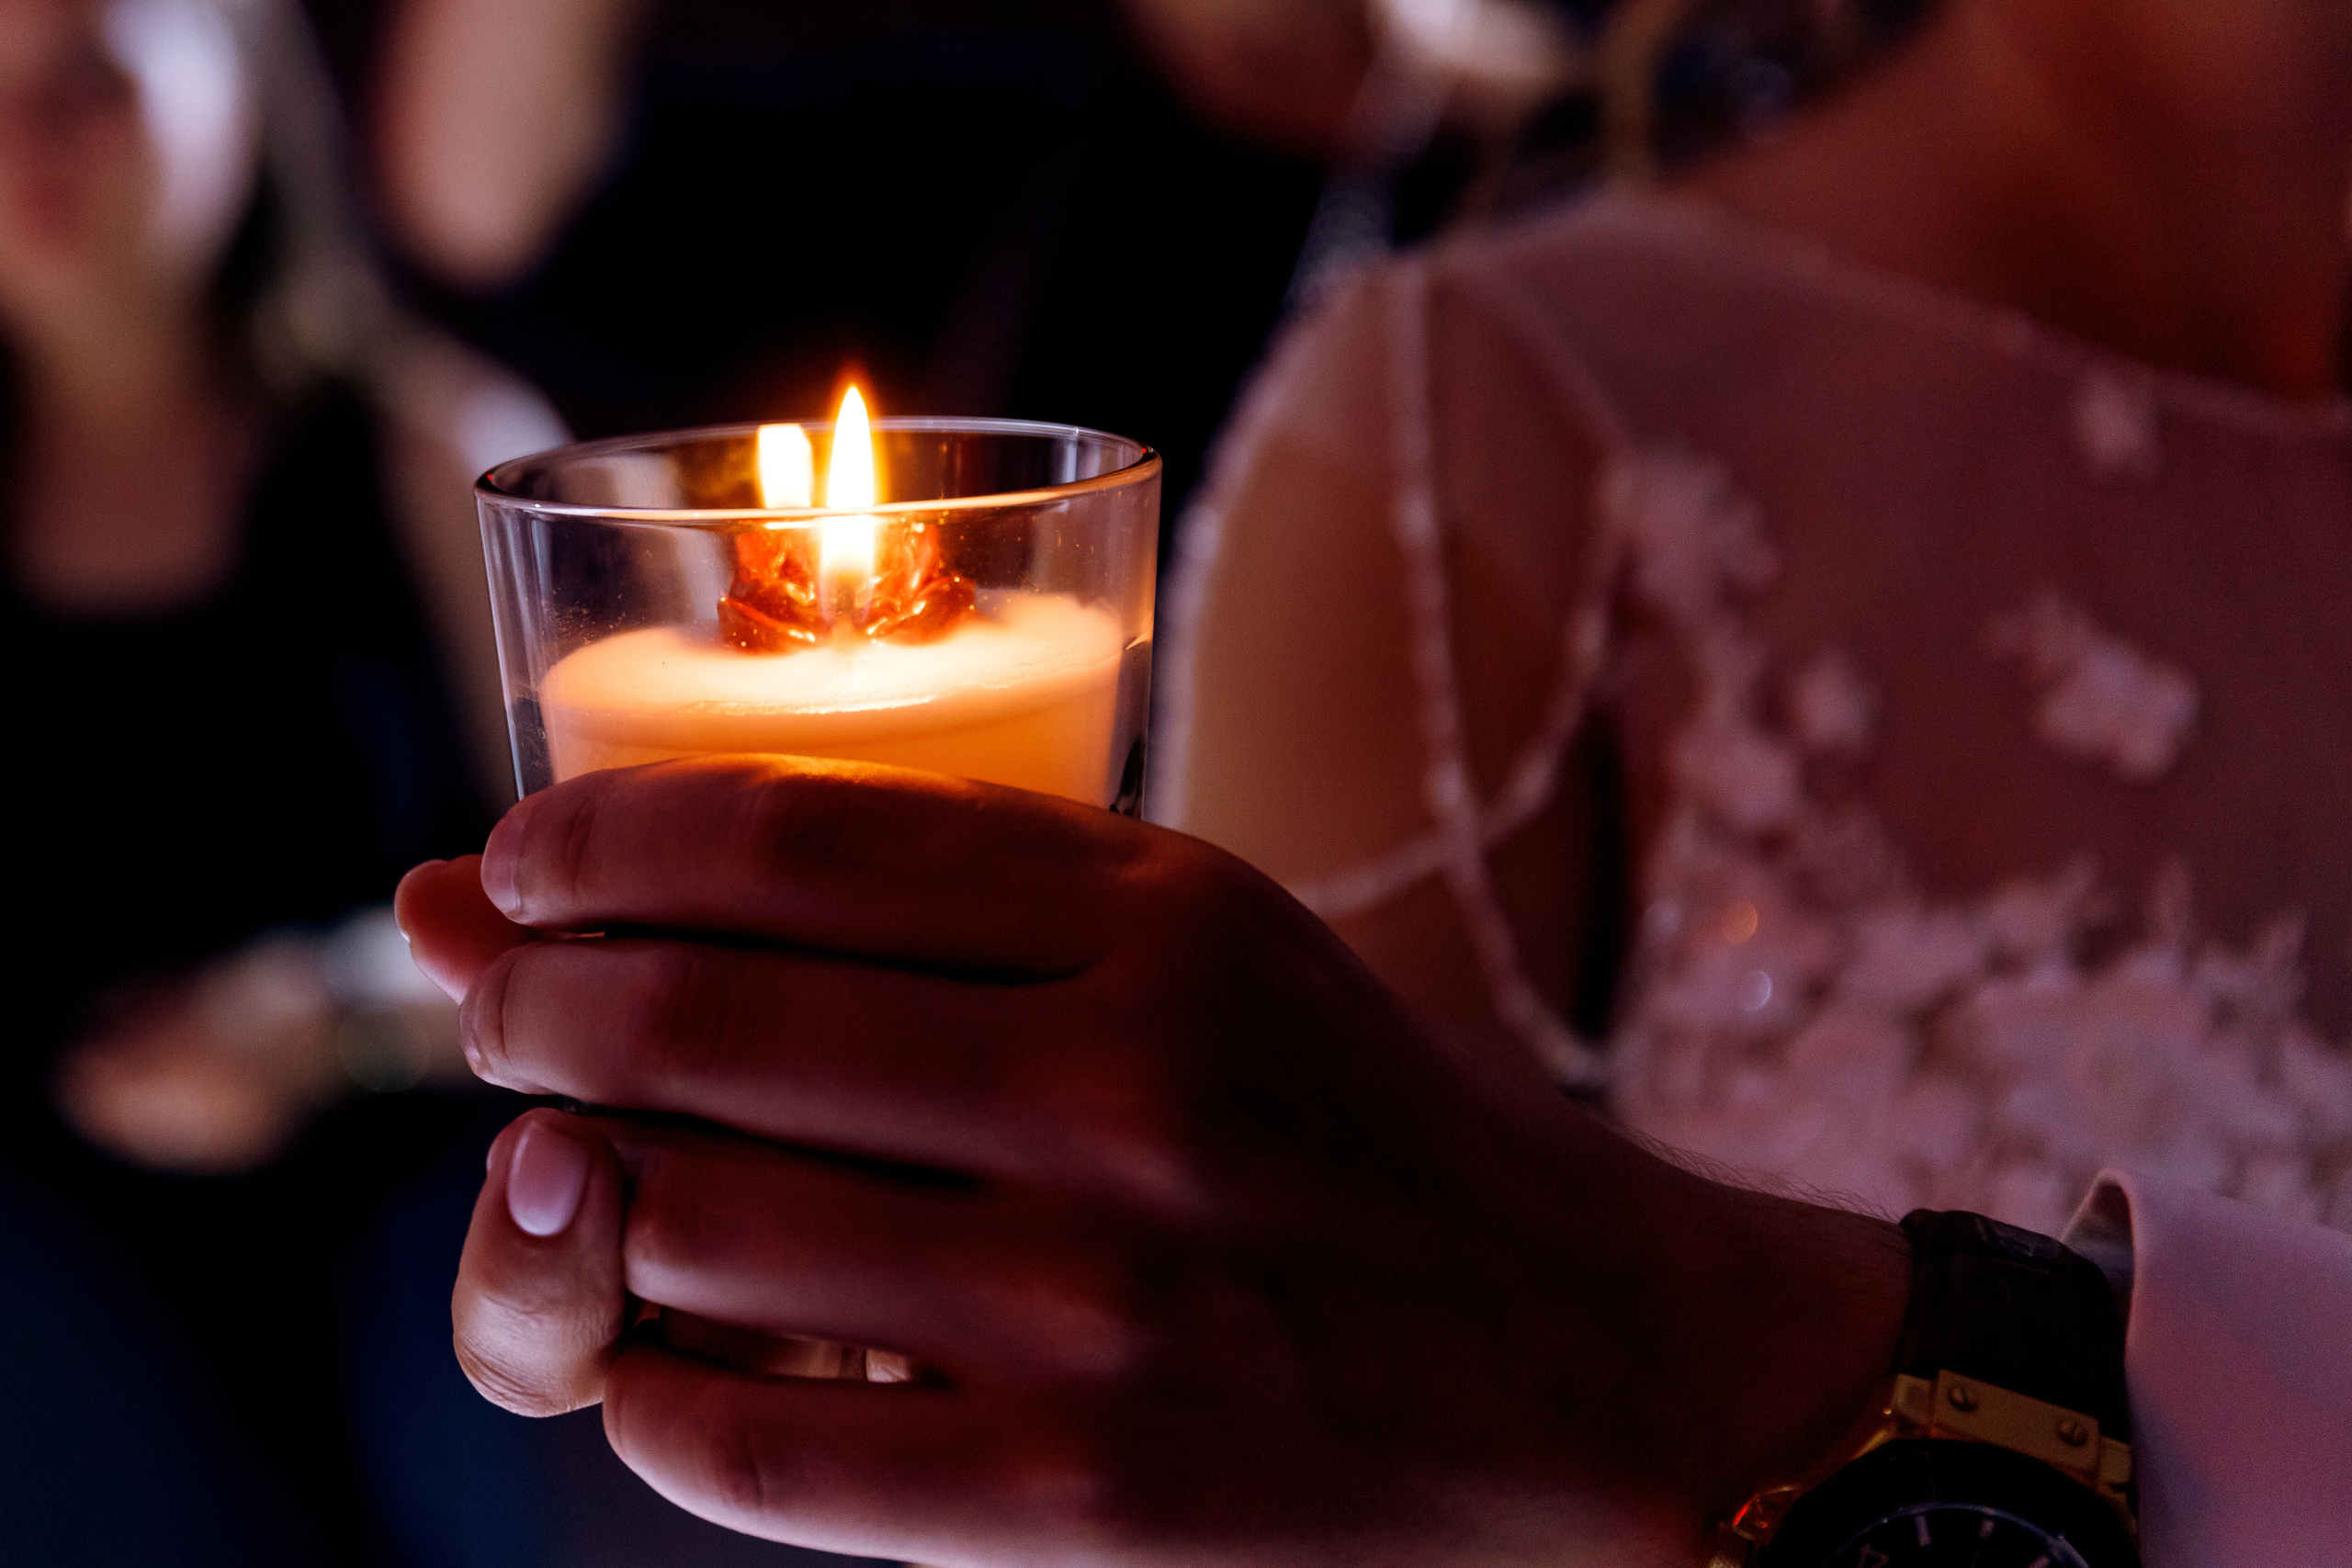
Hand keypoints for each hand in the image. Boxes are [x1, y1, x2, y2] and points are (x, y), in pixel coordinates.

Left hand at [400, 757, 1907, 1566]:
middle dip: (531, 1007)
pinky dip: (644, 1388)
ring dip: (573, 1193)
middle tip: (505, 1008)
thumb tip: (596, 855)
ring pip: (689, 1233)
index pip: (783, 843)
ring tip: (584, 1164)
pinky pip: (751, 1450)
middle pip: (700, 1023)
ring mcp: (1101, 1310)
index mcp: (1167, 919)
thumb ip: (935, 872)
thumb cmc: (1349, 1110)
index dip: (591, 841)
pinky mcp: (1085, 1494)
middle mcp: (1128, 1095)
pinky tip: (653, 1344)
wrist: (1580, 1359)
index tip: (515, 859)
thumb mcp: (1202, 923)